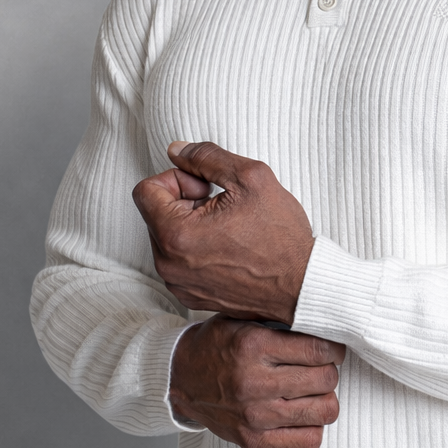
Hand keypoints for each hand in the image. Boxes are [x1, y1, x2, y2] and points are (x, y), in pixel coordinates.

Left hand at [132, 141, 314, 324]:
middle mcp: (169, 265)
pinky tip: (228, 248)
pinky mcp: (190, 297)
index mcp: (176, 235)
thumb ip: (206, 156)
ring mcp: (178, 284)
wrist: (302, 286)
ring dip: (191, 224)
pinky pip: (179, 261)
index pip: (145, 190)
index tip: (206, 186)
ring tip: (228, 228)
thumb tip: (176, 150)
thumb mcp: (250, 178)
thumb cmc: (281, 237)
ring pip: (166, 237)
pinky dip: (197, 249)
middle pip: (155, 214)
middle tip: (223, 205)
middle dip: (184, 201)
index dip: (176, 178)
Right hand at [169, 316, 344, 447]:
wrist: (179, 379)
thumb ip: (281, 321)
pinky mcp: (254, 441)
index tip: (331, 351)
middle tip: (319, 369)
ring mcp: (254, 416)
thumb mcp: (244, 320)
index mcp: (252, 345)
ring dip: (324, 399)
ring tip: (311, 392)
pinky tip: (301, 413)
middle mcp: (253, 382)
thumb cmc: (217, 346)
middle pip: (326, 379)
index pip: (319, 350)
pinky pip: (309, 440)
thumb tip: (327, 323)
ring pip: (324, 411)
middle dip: (329, 371)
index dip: (334, 349)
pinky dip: (313, 425)